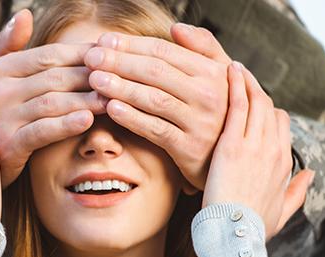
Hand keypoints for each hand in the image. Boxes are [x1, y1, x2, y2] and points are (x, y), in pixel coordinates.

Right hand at [0, 9, 107, 187]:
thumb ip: (8, 44)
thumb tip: (25, 14)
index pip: (48, 55)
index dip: (81, 53)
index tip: (109, 55)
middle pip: (55, 77)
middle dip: (90, 77)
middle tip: (119, 77)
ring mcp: (2, 118)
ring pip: (53, 103)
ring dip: (86, 99)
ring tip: (112, 99)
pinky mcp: (9, 144)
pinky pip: (44, 131)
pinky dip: (67, 124)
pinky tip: (88, 120)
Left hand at [84, 24, 231, 191]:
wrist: (233, 160)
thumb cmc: (221, 113)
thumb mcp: (221, 77)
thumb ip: (204, 47)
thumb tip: (176, 28)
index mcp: (213, 72)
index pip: (164, 51)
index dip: (131, 44)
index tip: (104, 40)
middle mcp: (208, 95)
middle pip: (155, 72)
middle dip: (119, 62)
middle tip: (91, 57)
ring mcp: (199, 122)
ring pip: (153, 99)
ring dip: (121, 87)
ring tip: (94, 79)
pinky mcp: (188, 148)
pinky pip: (155, 129)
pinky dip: (132, 117)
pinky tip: (110, 108)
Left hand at [203, 62, 313, 239]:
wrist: (235, 238)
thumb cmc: (254, 230)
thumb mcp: (282, 212)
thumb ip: (297, 192)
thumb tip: (311, 177)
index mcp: (284, 164)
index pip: (281, 124)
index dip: (268, 112)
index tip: (253, 106)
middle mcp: (274, 150)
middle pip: (270, 108)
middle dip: (256, 91)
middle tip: (240, 77)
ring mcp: (255, 145)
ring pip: (256, 101)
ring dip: (246, 81)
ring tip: (234, 67)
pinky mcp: (233, 145)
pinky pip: (238, 106)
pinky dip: (235, 85)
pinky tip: (228, 70)